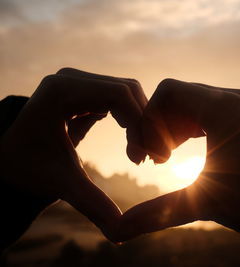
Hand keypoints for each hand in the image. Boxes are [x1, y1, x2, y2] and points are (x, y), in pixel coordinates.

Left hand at [0, 68, 146, 241]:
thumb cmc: (28, 170)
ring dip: (141, 122)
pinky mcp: (86, 90)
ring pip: (128, 92)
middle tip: (148, 159)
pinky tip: (132, 143)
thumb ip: (91, 203)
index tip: (144, 158)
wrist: (10, 160)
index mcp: (60, 92)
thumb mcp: (60, 184)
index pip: (118, 95)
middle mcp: (70, 79)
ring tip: (139, 155)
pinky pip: (120, 98)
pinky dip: (132, 118)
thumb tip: (120, 233)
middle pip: (128, 89)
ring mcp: (78, 82)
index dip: (140, 123)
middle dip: (145, 123)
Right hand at [119, 79, 239, 239]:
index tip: (149, 156)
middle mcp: (236, 98)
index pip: (168, 91)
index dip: (148, 120)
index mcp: (222, 108)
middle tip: (156, 161)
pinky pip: (216, 110)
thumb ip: (157, 213)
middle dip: (160, 125)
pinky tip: (193, 150)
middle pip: (181, 96)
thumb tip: (116, 232)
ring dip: (178, 126)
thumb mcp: (206, 201)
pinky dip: (197, 126)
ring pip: (198, 102)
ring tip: (170, 157)